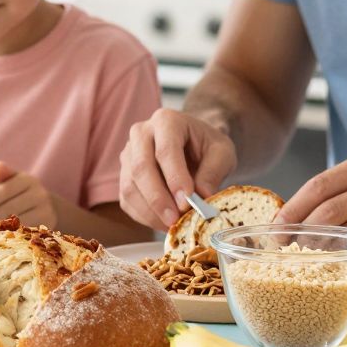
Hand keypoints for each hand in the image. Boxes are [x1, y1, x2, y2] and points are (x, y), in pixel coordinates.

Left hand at [0, 161, 55, 227]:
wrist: (42, 207)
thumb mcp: (9, 181)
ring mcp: (46, 210)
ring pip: (18, 222)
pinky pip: (25, 232)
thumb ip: (2, 174)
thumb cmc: (15, 194)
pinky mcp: (48, 225)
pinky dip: (10, 236)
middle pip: (11, 208)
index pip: (5, 190)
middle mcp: (40, 194)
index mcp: (27, 180)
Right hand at [117, 108, 236, 230]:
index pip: (166, 150)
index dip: (175, 177)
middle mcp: (141, 133)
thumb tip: (201, 197)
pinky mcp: (124, 175)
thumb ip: (213, 172)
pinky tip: (163, 223)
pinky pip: (127, 199)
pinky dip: (144, 216)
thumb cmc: (207, 146)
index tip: (187, 201)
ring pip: (130, 186)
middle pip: (141, 167)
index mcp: (167, 121)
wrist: (193, 144)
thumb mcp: (222, 153)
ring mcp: (128, 154)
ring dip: (150, 211)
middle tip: (175, 220)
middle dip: (158, 199)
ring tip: (172, 225)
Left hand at [280, 151, 346, 257]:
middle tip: (286, 248)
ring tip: (305, 257)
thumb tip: (290, 216)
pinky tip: (337, 262)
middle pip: (329, 211)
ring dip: (322, 248)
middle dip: (302, 232)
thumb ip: (338, 188)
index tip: (275, 227)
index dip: (292, 209)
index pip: (319, 186)